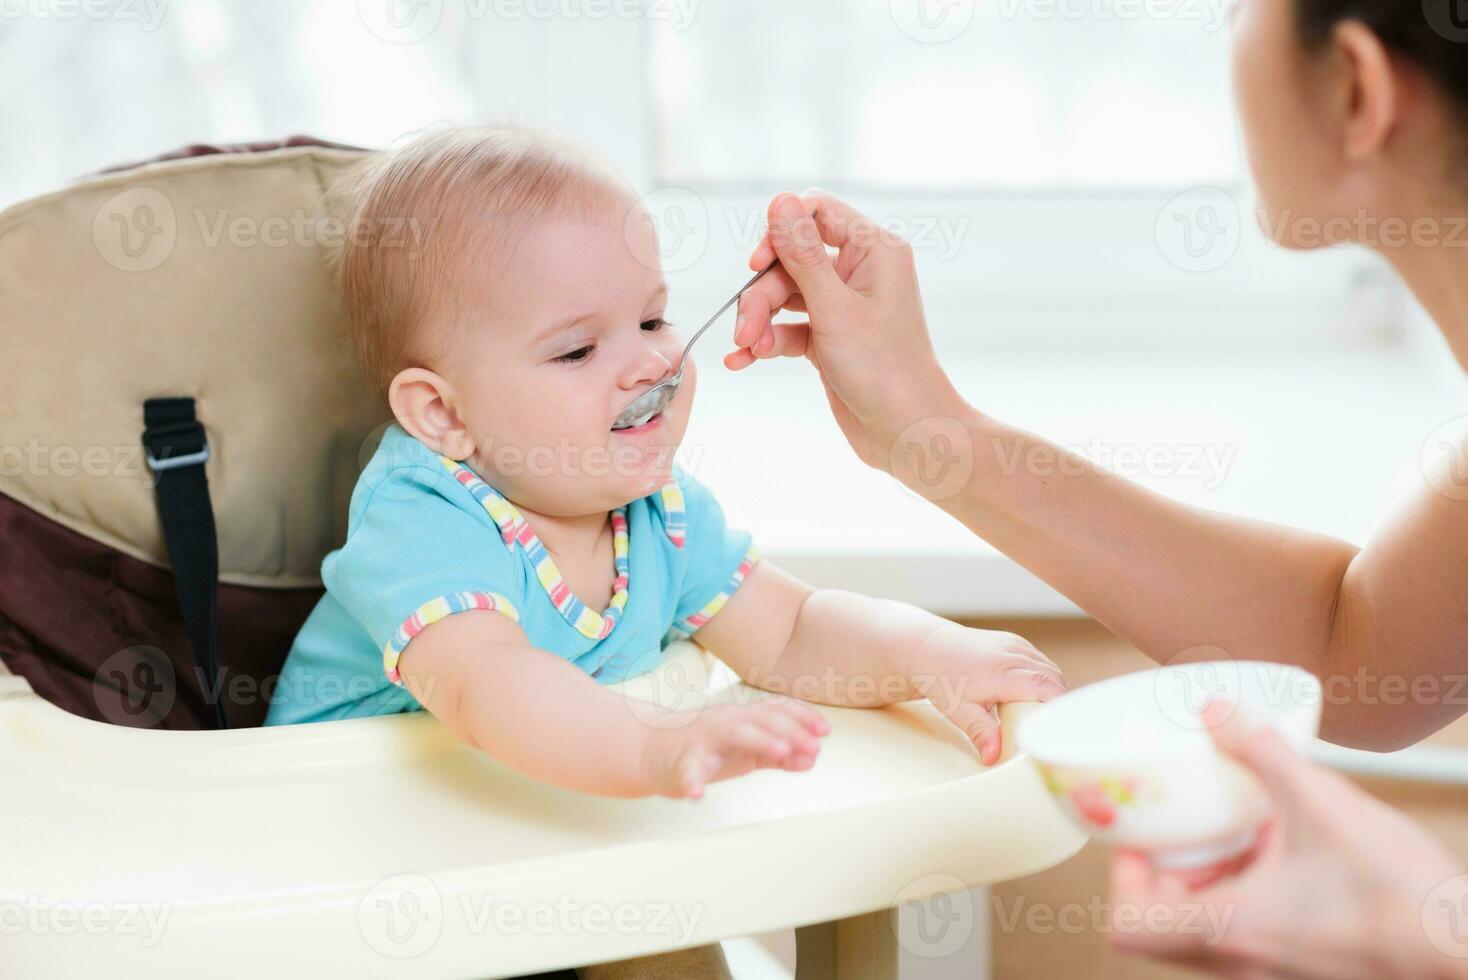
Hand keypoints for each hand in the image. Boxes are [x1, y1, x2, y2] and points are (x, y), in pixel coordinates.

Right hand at [640, 698, 829, 799]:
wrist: (650, 750)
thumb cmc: (704, 748)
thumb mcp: (745, 750)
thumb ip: (777, 754)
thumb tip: (811, 758)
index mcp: (742, 718)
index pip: (776, 711)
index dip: (802, 718)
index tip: (825, 731)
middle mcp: (725, 722)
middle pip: (760, 719)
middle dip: (789, 729)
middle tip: (813, 745)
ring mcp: (702, 739)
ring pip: (732, 733)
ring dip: (759, 740)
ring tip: (781, 751)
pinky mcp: (680, 762)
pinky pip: (686, 771)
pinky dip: (691, 782)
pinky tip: (697, 795)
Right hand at [727, 191, 966, 475]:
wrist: (907, 433)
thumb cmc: (884, 369)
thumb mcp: (834, 308)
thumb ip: (802, 254)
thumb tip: (779, 200)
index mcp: (873, 251)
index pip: (817, 212)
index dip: (781, 231)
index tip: (756, 263)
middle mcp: (859, 272)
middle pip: (791, 260)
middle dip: (762, 294)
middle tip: (745, 327)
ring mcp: (843, 307)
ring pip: (784, 296)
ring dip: (759, 320)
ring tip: (745, 349)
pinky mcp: (829, 339)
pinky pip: (788, 328)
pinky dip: (766, 341)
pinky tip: (742, 360)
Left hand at [915, 621, 1068, 764]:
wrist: (928, 647)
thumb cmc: (942, 678)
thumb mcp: (959, 710)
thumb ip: (981, 733)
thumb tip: (992, 758)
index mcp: (1002, 672)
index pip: (1046, 687)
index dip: (1060, 708)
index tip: (1062, 729)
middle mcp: (1014, 654)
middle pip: (1055, 680)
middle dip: (1059, 705)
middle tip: (1055, 731)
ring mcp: (1017, 645)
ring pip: (1051, 670)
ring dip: (1053, 692)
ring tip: (1045, 718)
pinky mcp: (1016, 643)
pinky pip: (1041, 662)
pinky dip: (1044, 680)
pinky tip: (1035, 698)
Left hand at [1108, 699, 1467, 979]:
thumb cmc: (1404, 896)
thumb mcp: (1323, 803)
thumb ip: (1261, 751)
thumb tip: (1214, 711)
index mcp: (1231, 931)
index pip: (1129, 928)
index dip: (1121, 880)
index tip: (1139, 838)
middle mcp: (1243, 966)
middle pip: (1163, 928)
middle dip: (1166, 871)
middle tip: (1186, 825)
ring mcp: (1274, 974)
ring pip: (1207, 933)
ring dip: (1210, 882)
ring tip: (1241, 831)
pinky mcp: (1306, 971)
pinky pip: (1251, 937)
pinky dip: (1250, 897)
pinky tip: (1286, 854)